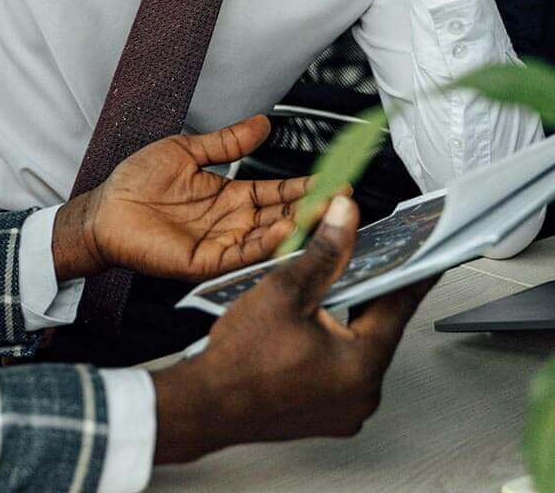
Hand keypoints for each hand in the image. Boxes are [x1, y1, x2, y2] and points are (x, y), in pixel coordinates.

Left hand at [52, 115, 311, 282]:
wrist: (104, 209)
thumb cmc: (136, 182)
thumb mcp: (187, 151)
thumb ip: (226, 142)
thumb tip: (261, 124)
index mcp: (229, 196)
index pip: (277, 192)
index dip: (305, 186)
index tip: (334, 177)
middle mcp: (230, 222)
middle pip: (281, 216)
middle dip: (313, 208)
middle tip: (343, 198)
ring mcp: (221, 243)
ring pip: (268, 237)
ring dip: (297, 226)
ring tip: (324, 212)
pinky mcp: (205, 262)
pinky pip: (241, 254)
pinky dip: (264, 243)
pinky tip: (283, 229)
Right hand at [152, 196, 433, 463]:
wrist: (208, 403)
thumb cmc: (240, 359)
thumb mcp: (283, 291)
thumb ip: (323, 253)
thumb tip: (345, 219)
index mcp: (361, 364)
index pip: (399, 306)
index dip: (410, 273)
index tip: (425, 256)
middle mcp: (362, 394)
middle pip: (378, 327)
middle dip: (370, 292)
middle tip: (366, 261)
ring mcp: (346, 410)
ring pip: (358, 349)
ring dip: (349, 318)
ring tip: (330, 290)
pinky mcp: (327, 415)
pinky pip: (341, 371)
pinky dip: (333, 344)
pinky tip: (311, 326)